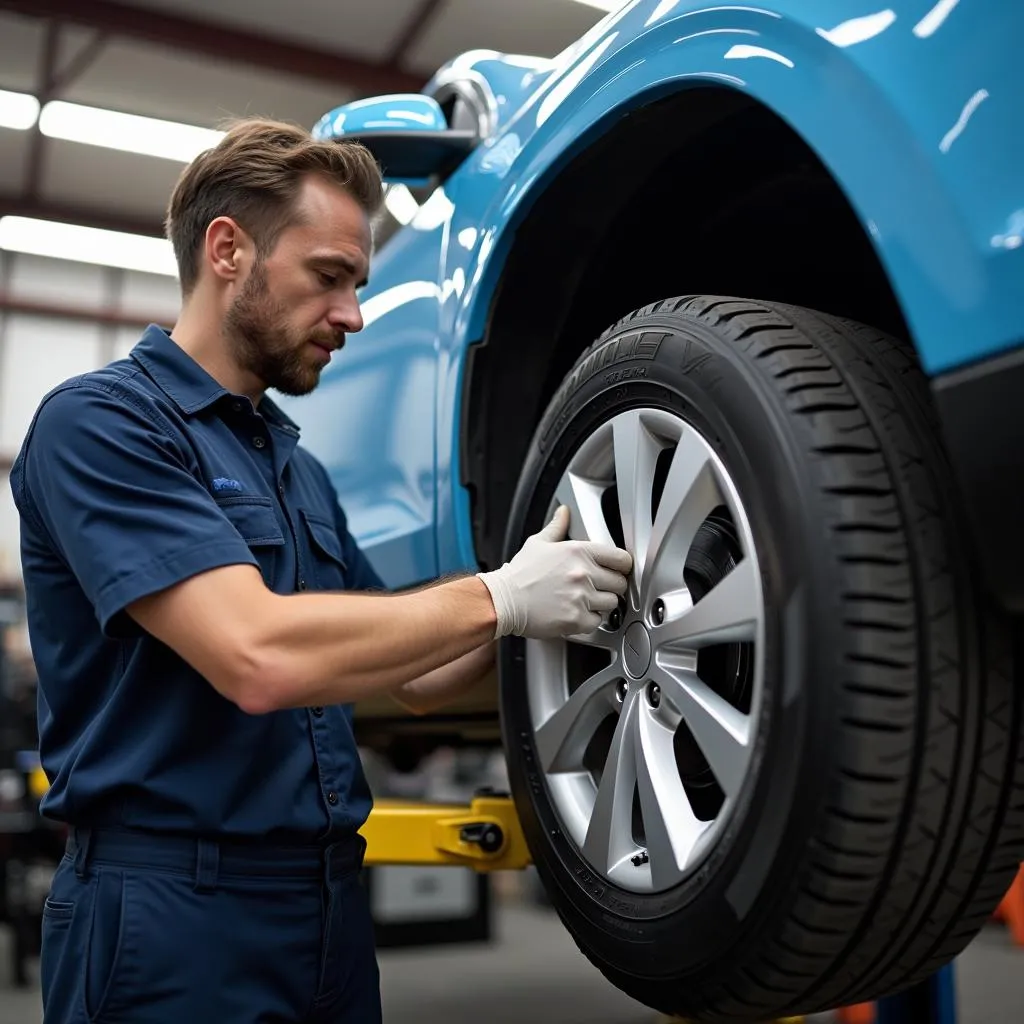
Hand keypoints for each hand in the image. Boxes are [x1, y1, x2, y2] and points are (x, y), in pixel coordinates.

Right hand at [477, 506, 632, 638]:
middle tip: (598, 587)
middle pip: (620, 583)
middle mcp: (583, 574)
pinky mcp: (576, 619)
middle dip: (611, 586)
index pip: (621, 559)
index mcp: (579, 552)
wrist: (502, 600)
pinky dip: (589, 620)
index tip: (617, 571)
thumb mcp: (538, 543)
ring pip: (612, 603)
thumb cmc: (519, 575)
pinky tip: (576, 612)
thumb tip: (564, 512)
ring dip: (601, 604)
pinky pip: (597, 622)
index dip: (622, 566)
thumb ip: (557, 527)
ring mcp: (581, 598)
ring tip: (584, 601)